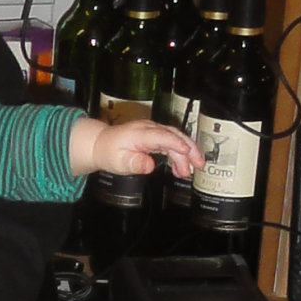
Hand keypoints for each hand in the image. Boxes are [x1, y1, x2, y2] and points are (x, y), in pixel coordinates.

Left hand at [69, 114, 201, 183]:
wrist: (100, 144)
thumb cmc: (109, 153)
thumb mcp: (119, 163)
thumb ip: (135, 163)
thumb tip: (150, 165)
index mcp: (139, 134)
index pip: (162, 136)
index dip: (176, 143)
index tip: (188, 152)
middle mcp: (148, 129)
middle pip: (174, 135)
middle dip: (190, 149)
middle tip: (199, 164)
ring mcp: (153, 130)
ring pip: (175, 138)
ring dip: (187, 154)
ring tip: (190, 171)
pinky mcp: (155, 135)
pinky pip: (172, 141)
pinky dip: (180, 153)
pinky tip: (182, 167)